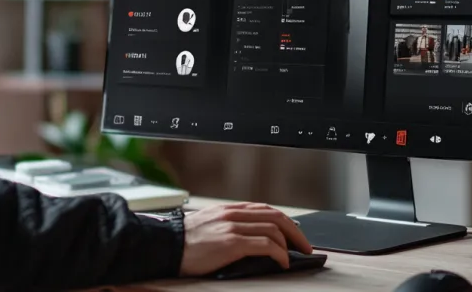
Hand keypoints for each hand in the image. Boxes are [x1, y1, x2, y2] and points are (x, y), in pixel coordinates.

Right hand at [178, 202, 311, 275]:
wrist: (166, 247)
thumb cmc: (184, 242)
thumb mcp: (207, 226)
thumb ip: (227, 225)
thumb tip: (249, 237)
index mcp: (227, 210)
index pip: (264, 209)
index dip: (284, 221)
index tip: (293, 233)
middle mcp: (232, 214)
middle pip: (275, 216)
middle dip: (295, 232)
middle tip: (304, 246)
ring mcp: (232, 227)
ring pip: (273, 229)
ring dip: (289, 244)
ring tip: (293, 257)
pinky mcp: (232, 243)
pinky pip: (265, 245)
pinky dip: (279, 254)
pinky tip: (282, 262)